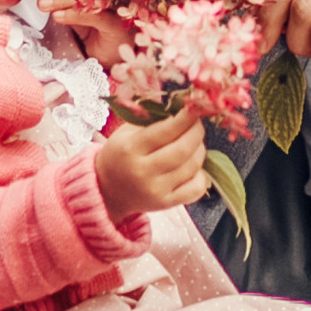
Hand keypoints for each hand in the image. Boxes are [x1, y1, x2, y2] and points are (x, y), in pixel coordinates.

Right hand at [95, 104, 211, 221]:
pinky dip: (201, 174)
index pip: (165, 130)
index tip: (195, 107)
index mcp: (130, 149)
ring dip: (199, 150)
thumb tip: (183, 106)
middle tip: (197, 123)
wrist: (108, 190)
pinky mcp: (166, 204)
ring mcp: (155, 191)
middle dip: (196, 132)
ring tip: (194, 142)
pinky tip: (193, 166)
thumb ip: (152, 118)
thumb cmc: (121, 154)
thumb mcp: (127, 132)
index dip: (185, 117)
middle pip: (182, 149)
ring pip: (192, 167)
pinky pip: (196, 189)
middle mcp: (142, 172)